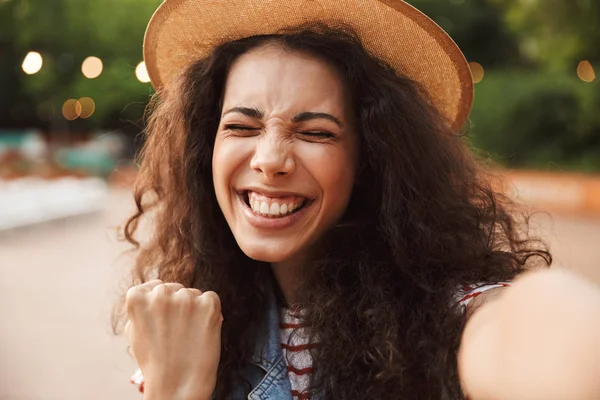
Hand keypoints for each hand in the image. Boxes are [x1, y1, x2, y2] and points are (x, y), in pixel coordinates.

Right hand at [125, 279, 222, 399]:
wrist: (177, 386)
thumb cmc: (155, 362)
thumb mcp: (135, 331)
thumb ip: (143, 308)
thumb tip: (154, 290)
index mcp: (137, 298)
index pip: (153, 287)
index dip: (161, 304)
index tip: (163, 320)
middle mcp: (161, 293)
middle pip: (175, 289)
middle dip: (178, 306)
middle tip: (177, 331)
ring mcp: (186, 297)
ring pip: (193, 294)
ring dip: (194, 309)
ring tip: (189, 335)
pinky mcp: (208, 304)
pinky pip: (211, 299)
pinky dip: (210, 312)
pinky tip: (202, 330)